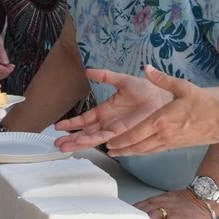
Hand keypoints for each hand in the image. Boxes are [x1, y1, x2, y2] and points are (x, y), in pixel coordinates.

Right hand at [52, 66, 172, 151]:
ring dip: (80, 143)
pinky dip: (99, 144)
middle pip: (86, 133)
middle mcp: (108, 123)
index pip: (84, 120)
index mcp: (104, 111)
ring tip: (65, 147)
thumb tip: (88, 70)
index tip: (58, 127)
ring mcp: (116, 130)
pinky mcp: (125, 133)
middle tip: (56, 144)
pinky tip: (89, 148)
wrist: (161, 96)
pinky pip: (109, 140)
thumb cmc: (145, 89)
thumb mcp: (121, 80)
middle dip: (71, 138)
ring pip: (94, 138)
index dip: (71, 124)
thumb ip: (105, 76)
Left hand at [102, 66, 218, 156]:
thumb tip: (146, 68)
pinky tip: (140, 150)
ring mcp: (171, 143)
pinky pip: (156, 151)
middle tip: (108, 151)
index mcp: (161, 121)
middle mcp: (164, 135)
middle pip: (137, 146)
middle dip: (121, 149)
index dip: (120, 140)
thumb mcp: (183, 87)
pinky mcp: (177, 146)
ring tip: (119, 153)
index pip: (135, 134)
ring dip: (131, 153)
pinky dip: (144, 152)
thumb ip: (162, 79)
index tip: (109, 142)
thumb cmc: (205, 103)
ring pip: (146, 151)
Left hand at [135, 189, 214, 218]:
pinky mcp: (180, 216)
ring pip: (154, 214)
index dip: (129, 214)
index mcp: (155, 201)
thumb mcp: (164, 202)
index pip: (138, 206)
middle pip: (143, 210)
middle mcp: (160, 204)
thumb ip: (152, 209)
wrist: (203, 198)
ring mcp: (170, 209)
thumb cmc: (183, 203)